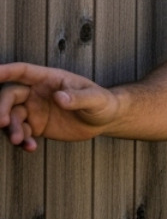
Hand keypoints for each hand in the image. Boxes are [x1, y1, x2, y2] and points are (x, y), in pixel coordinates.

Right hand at [2, 63, 123, 150]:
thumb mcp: (95, 98)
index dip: (5, 71)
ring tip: (19, 140)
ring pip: (12, 117)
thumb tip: (59, 97)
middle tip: (2, 123)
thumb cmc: (102, 102)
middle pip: (9, 96)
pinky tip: (30, 147)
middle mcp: (37, 93)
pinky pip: (22, 132)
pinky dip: (22, 140)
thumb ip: (78, 97)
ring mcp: (34, 110)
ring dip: (11, 128)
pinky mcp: (36, 126)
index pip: (22, 72)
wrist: (104, 121)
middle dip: (2, 108)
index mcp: (49, 79)